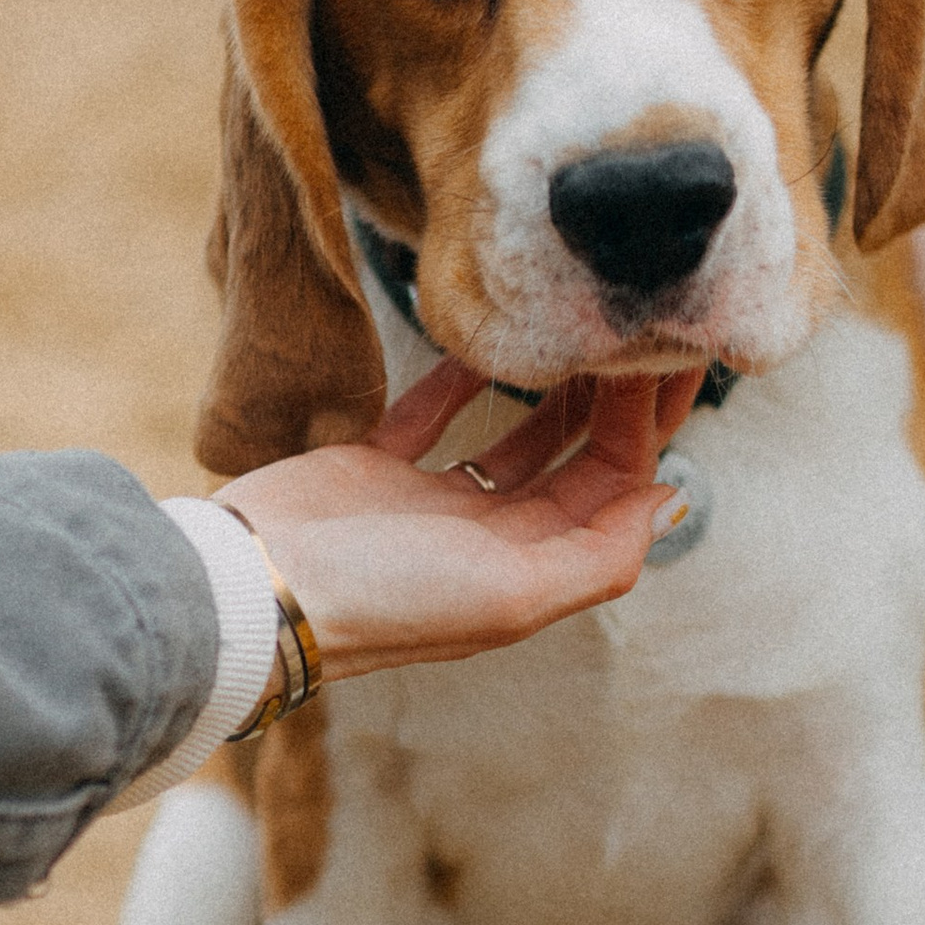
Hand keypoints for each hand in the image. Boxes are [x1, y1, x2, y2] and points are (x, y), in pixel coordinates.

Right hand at [220, 361, 702, 682]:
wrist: (255, 586)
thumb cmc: (382, 596)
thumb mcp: (512, 592)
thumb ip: (598, 555)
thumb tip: (668, 504)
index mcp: (526, 573)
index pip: (610, 492)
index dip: (643, 429)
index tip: (658, 360)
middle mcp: (487, 542)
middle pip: (572, 465)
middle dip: (613, 404)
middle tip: (639, 328)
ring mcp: (429, 505)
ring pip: (513, 441)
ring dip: (553, 394)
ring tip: (583, 330)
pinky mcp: (373, 468)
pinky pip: (432, 413)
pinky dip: (462, 379)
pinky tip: (490, 342)